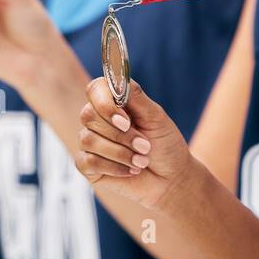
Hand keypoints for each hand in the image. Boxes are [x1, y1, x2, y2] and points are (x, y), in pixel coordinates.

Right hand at [77, 76, 198, 211]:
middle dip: (120, 135)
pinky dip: (113, 167)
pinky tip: (130, 171)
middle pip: (88, 115)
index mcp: (114, 103)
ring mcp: (91, 142)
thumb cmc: (165, 145)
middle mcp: (98, 120)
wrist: (171, 179)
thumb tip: (119, 78)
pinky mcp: (88, 166)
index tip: (126, 121)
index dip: (105, 104)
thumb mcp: (156, 118)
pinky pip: (87, 161)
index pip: (95, 90)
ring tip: (142, 161)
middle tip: (145, 146)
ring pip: (88, 140)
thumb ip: (136, 97)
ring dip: (120, 152)